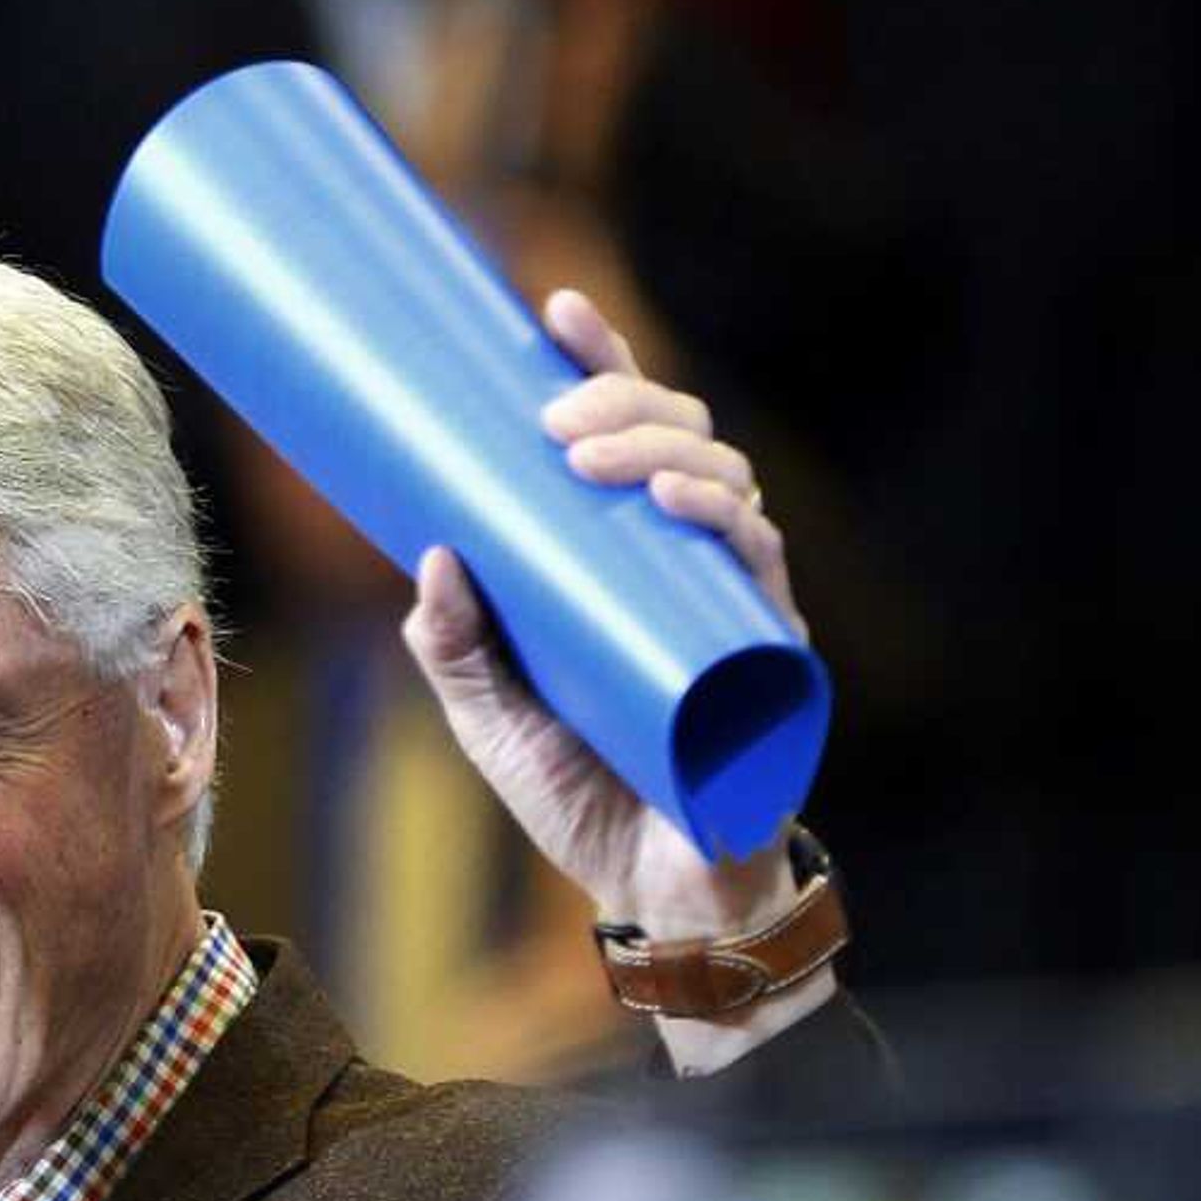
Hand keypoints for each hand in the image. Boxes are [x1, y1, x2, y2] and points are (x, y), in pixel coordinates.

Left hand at [400, 287, 801, 944]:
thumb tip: (432, 552)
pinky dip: (722, 521)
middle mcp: (687, 564)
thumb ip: (455, 645)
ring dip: (661, 450)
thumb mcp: (489, 716)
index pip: (624, 437)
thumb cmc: (578, 793)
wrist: (652, 891)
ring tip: (590, 456)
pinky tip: (682, 502)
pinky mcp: (768, 650)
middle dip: (621, 405)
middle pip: (680, 438)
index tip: (553, 309)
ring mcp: (734, 601)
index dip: (602, 364)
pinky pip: (757, 564)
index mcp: (622, 560)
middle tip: (552, 419)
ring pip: (723, 482)